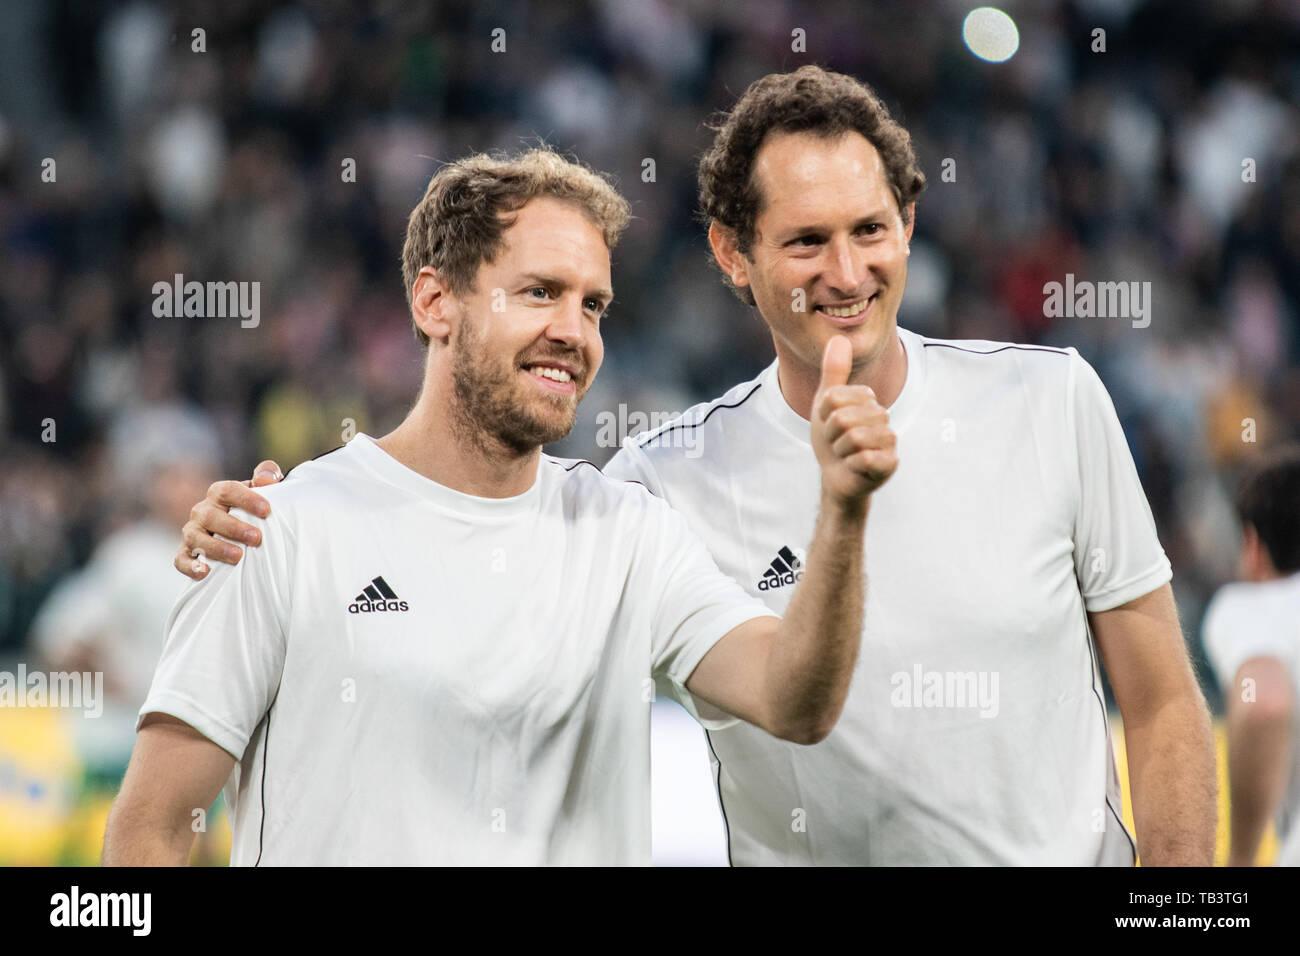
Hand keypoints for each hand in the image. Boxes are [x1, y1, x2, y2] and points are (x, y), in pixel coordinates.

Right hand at [173, 460, 283, 579]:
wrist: (240, 533)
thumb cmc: (254, 510)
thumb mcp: (264, 490)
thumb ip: (268, 476)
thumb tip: (266, 478)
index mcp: (219, 494)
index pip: (227, 490)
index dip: (246, 499)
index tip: (266, 510)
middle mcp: (203, 511)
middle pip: (210, 515)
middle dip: (234, 528)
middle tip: (257, 538)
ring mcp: (192, 532)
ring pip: (195, 537)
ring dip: (216, 547)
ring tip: (238, 556)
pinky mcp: (186, 552)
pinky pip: (181, 559)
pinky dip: (190, 566)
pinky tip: (206, 572)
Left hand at [810, 335, 897, 508]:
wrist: (836, 475)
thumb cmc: (832, 438)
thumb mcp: (826, 403)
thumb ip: (834, 372)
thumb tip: (840, 338)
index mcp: (868, 399)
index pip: (834, 397)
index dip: (823, 414)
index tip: (828, 424)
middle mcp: (882, 416)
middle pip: (842, 418)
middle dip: (831, 434)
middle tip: (837, 441)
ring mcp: (889, 441)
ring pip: (854, 437)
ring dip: (840, 450)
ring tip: (845, 453)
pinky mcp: (890, 464)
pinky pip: (864, 458)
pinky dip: (851, 464)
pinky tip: (855, 466)